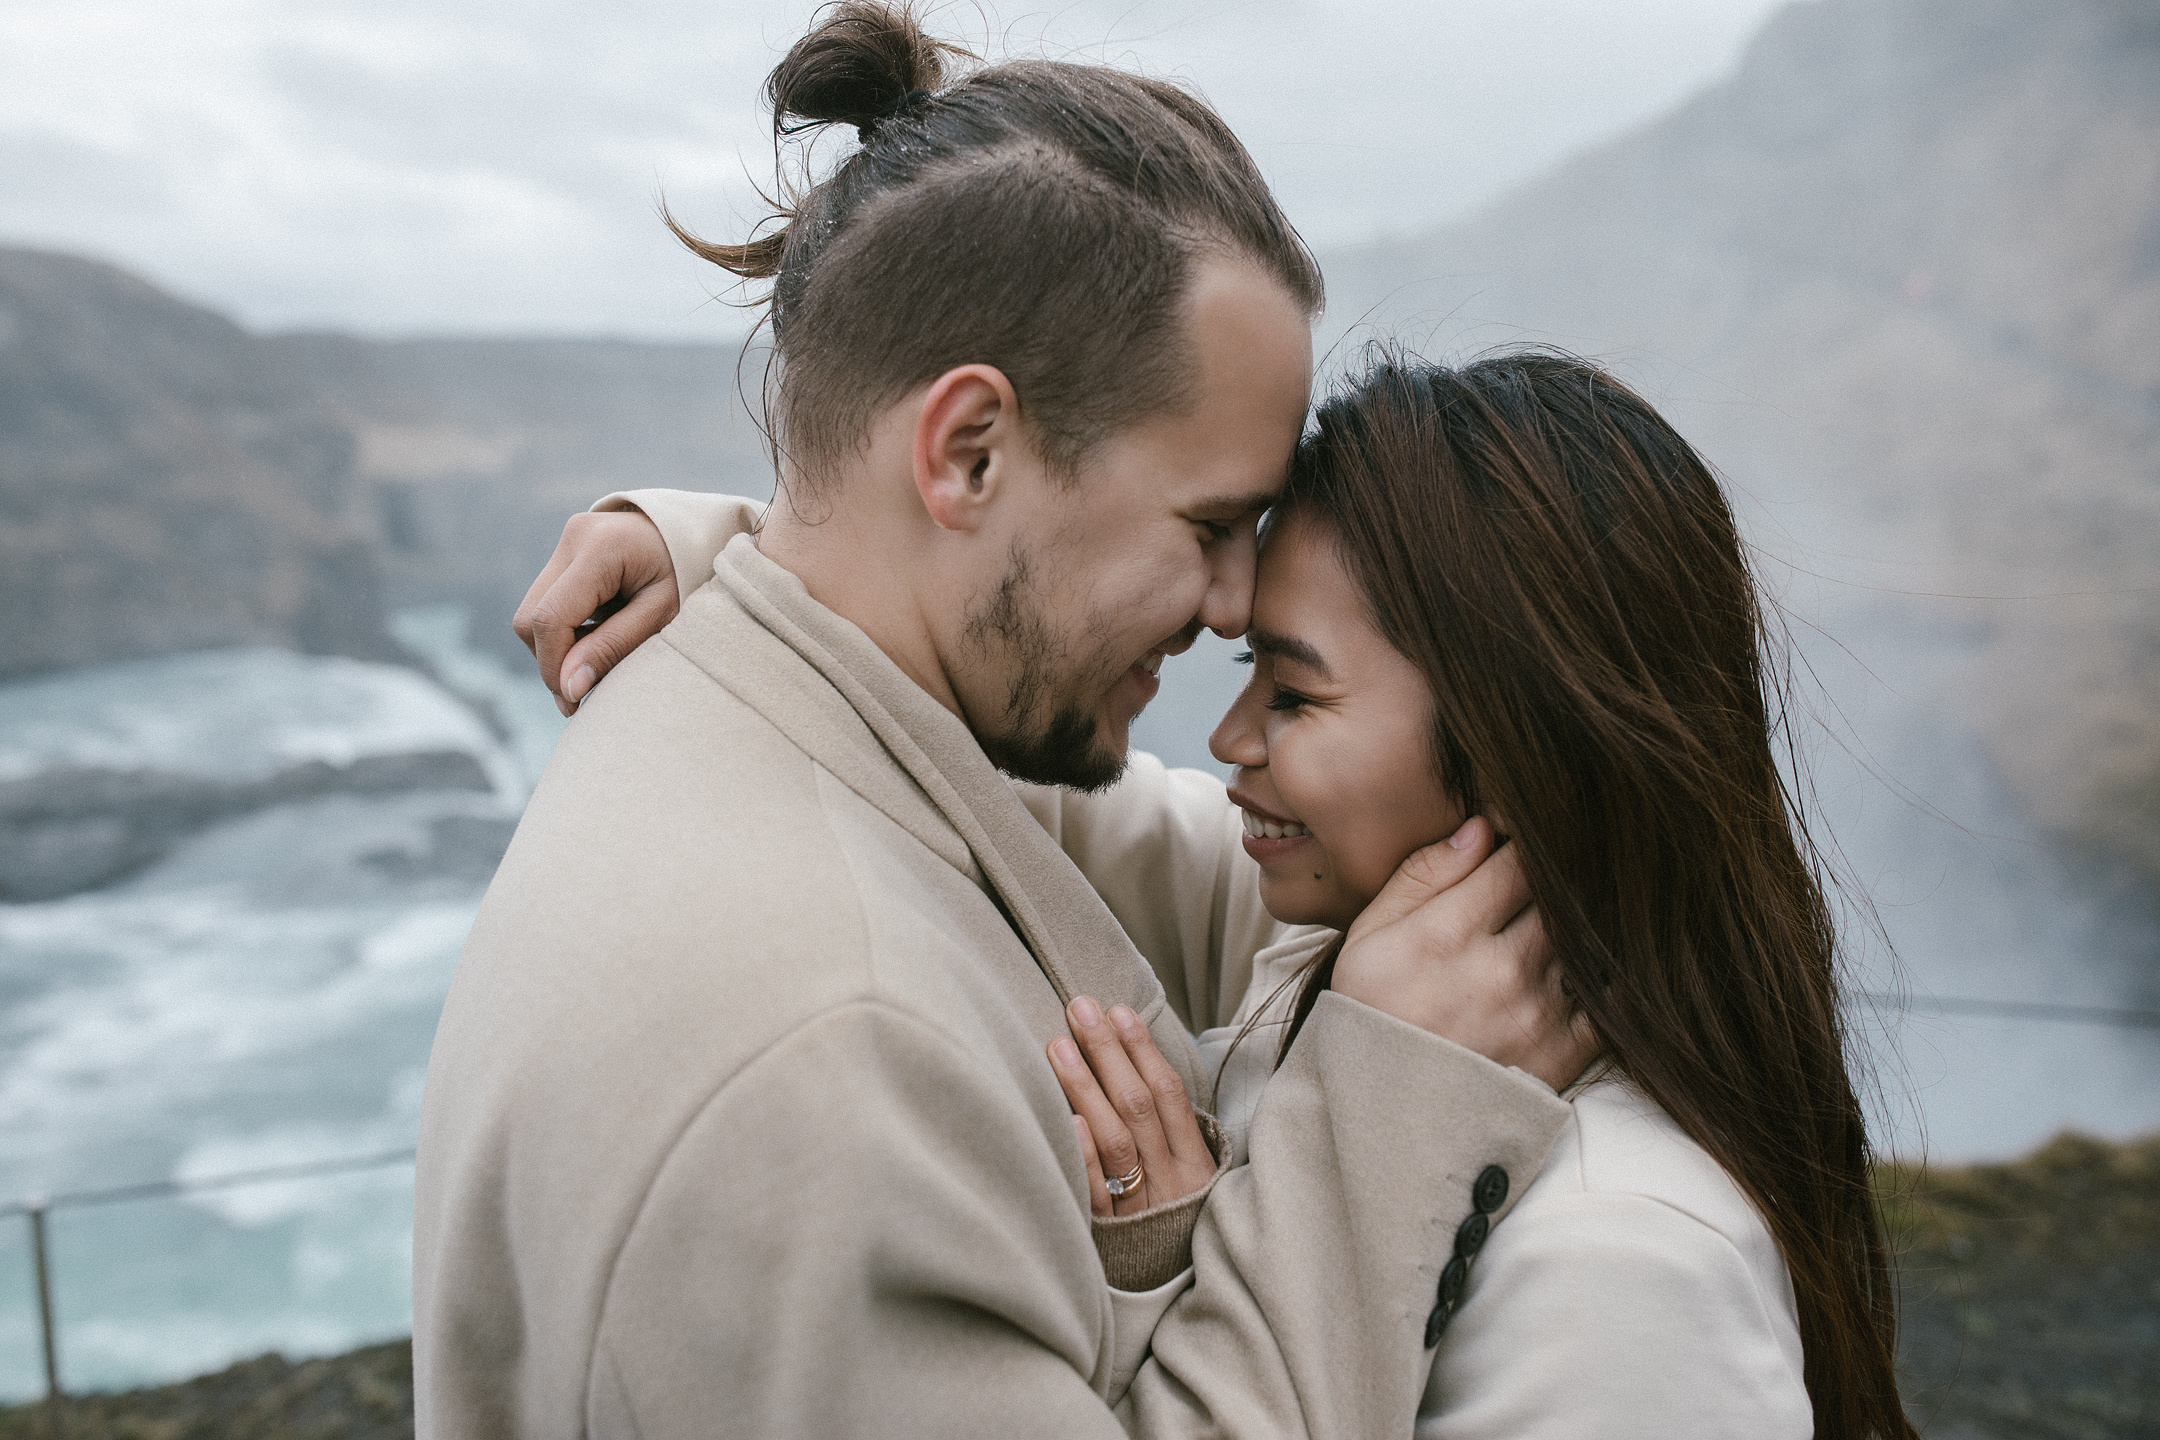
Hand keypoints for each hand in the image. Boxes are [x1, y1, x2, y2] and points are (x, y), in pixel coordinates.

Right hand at [511, 509, 679, 715]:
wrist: (700, 535)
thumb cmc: (690, 575)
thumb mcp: (662, 615)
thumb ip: (614, 647)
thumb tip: (568, 688)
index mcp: (602, 548)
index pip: (550, 618)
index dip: (554, 666)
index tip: (573, 701)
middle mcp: (575, 537)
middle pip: (530, 618)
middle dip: (552, 660)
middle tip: (584, 689)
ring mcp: (567, 540)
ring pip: (532, 613)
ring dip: (557, 648)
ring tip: (598, 659)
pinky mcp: (566, 551)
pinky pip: (546, 603)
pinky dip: (564, 631)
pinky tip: (596, 639)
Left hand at [1047, 997, 1218, 1217]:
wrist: (1169, 1300)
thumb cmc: (1173, 1224)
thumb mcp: (1188, 1178)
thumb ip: (1166, 1131)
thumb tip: (1136, 1064)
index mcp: (1193, 1164)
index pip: (1168, 1093)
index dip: (1143, 1049)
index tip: (1118, 1010)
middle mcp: (1170, 1183)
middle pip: (1137, 1107)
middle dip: (1108, 1052)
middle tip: (1079, 1008)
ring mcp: (1140, 1210)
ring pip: (1115, 1140)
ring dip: (1086, 1087)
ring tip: (1059, 1044)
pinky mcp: (1110, 1239)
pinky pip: (1096, 1196)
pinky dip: (1083, 1157)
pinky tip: (1067, 1119)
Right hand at [1332, 816, 1597, 1092]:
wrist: (1386, 1125)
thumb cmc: (1370, 1019)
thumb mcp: (1368, 939)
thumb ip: (1422, 877)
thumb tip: (1480, 830)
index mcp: (1446, 933)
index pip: (1519, 858)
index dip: (1527, 844)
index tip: (1524, 846)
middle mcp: (1500, 968)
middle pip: (1560, 895)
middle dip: (1559, 881)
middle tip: (1556, 875)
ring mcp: (1537, 1012)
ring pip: (1584, 939)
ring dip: (1580, 924)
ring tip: (1566, 920)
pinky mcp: (1565, 1052)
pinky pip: (1606, 995)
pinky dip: (1603, 975)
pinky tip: (1583, 967)